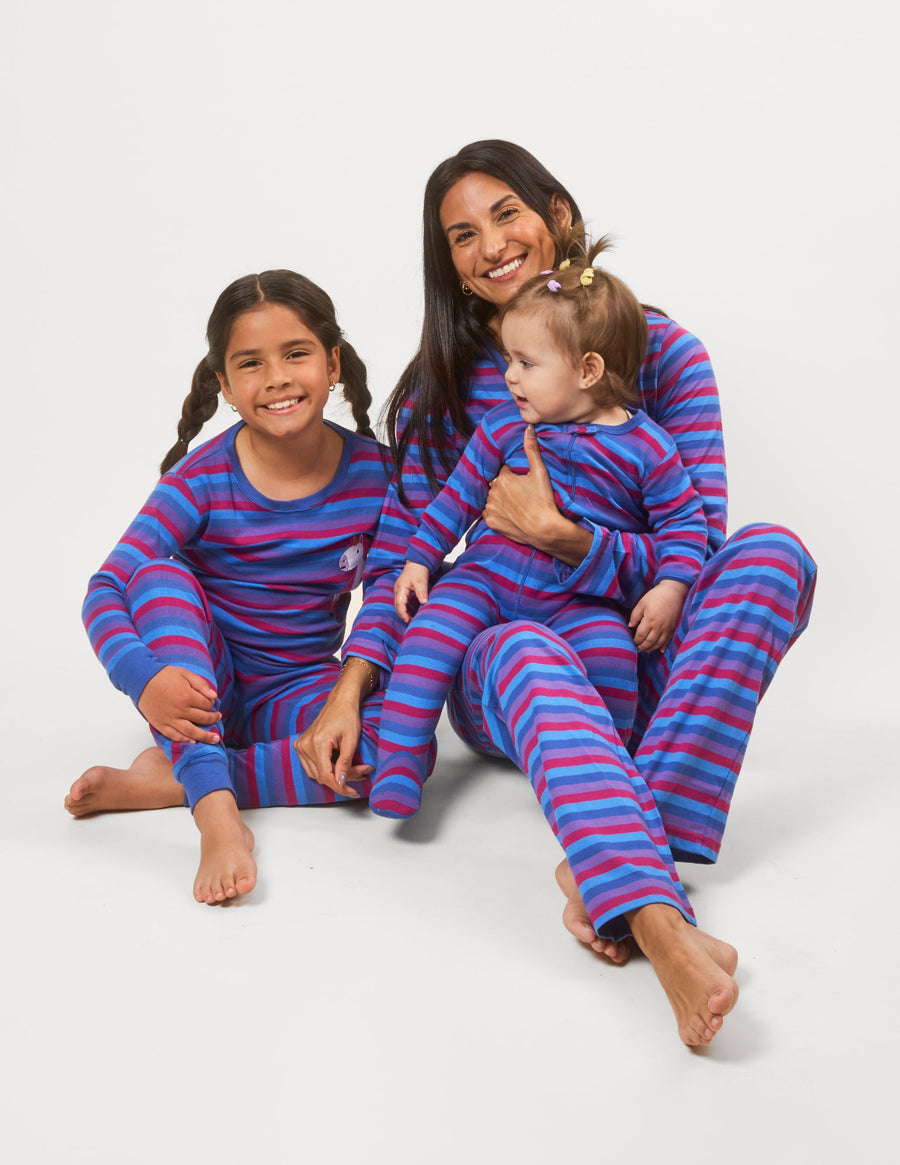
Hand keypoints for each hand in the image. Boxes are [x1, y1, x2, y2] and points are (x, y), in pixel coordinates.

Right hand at [137, 666, 221, 743]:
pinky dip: (184, 740)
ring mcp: (170, 719)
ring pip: (191, 731)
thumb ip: (201, 684)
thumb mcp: (185, 673)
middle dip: (213, 719)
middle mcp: (180, 710)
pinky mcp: (160, 724)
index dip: (212, 704)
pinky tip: (193, 742)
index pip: (206, 705)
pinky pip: (174, 735)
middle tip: (218, 718)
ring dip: (204, 736)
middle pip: (202, 719)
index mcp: (187, 696)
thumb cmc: (164, 675)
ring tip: (215, 739)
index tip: (211, 703)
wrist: (141, 680)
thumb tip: (214, 696)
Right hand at [293, 661, 374, 796]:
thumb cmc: (347, 716)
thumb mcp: (351, 740)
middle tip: (362, 773)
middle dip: (343, 779)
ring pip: (317, 774)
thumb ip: (345, 763)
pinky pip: (312, 767)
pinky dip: (326, 770)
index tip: (352, 792)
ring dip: (335, 776)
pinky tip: (340, 765)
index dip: (340, 787)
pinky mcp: (301, 746)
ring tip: (354, 768)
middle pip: (322, 775)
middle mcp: (305, 745)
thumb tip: (341, 782)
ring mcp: (301, 746)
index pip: (326, 775)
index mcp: (317, 743)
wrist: (339, 702)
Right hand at [394, 561, 429, 622]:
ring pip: (400, 605)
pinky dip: (406, 608)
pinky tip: (412, 612)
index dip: (403, 614)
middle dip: (403, 615)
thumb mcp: (421, 581)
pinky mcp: (404, 591)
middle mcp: (398, 591)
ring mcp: (400, 591)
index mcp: (401, 589)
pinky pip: (403, 602)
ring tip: (412, 620)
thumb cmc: (418, 570)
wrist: (417, 562)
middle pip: (398, 606)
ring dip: (404, 612)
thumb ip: (422, 592)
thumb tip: (424, 602)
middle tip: (411, 623)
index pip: (400, 605)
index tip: (408, 621)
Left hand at [483, 425, 556, 544]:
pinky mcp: (491, 522)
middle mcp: (493, 492)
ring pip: (492, 498)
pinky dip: (497, 512)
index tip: (523, 482)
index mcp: (503, 478)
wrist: (544, 530)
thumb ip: (532, 449)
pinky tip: (510, 514)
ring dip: (500, 499)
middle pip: (497, 484)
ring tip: (516, 505)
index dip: (514, 475)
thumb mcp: (540, 472)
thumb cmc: (544, 501)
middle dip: (506, 487)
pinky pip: (489, 513)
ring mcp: (490, 508)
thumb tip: (528, 428)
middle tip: (521, 495)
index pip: (504, 470)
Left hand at [628, 579, 688, 652]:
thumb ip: (635, 615)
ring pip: (658, 643)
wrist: (674, 591)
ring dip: (651, 648)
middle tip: (637, 649)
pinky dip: (663, 646)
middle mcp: (659, 627)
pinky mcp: (673, 628)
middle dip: (642, 647)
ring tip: (646, 650)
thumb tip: (630, 626)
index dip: (636, 640)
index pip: (640, 635)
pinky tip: (660, 650)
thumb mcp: (642, 603)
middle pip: (649, 642)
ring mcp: (667, 628)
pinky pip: (668, 640)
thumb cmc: (656, 596)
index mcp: (649, 621)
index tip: (632, 642)